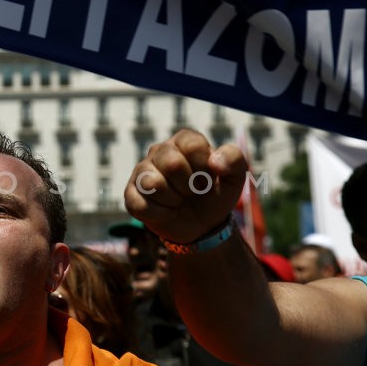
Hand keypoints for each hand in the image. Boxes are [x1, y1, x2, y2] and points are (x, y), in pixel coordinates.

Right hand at [124, 129, 247, 242]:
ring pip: (154, 184)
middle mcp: (159, 151)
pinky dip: (160, 214)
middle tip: (193, 192)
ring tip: (179, 201)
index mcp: (184, 141)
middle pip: (172, 164)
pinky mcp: (131, 194)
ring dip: (174, 201)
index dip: (205, 168)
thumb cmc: (216, 194)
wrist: (203, 224)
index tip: (209, 179)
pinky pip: (141, 204)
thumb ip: (234, 159)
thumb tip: (215, 161)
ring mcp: (142, 172)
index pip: (192, 145)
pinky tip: (167, 212)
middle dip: (190, 186)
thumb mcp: (235, 177)